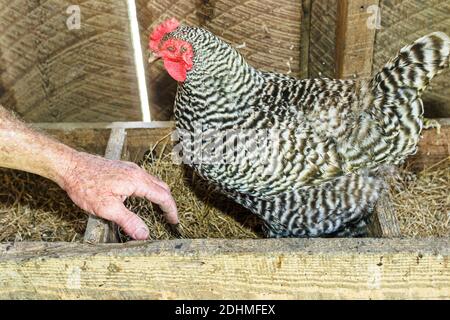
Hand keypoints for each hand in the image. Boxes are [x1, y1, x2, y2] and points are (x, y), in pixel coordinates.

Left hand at [61, 152, 177, 239]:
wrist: (70, 166)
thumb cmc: (86, 185)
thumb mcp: (107, 208)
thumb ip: (128, 221)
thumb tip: (144, 234)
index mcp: (137, 181)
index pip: (163, 196)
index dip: (171, 210)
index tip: (174, 221)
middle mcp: (137, 172)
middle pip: (161, 187)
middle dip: (167, 202)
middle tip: (169, 217)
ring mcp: (129, 168)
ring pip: (152, 181)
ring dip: (158, 195)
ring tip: (157, 209)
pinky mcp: (122, 168)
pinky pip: (143, 178)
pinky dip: (148, 189)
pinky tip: (139, 197)